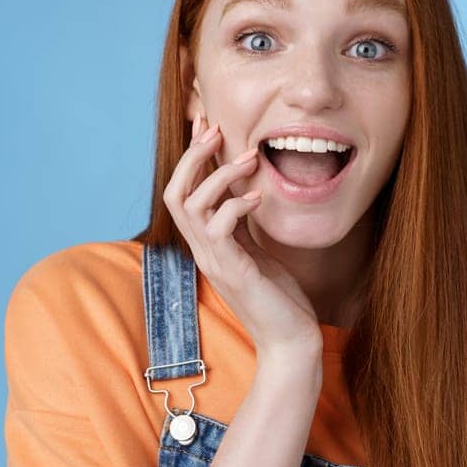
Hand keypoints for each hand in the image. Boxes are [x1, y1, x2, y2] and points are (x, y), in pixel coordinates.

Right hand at [162, 112, 322, 357]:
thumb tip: (245, 193)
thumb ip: (244, 227)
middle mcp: (204, 250)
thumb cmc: (279, 298)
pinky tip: (259, 196)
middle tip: (216, 130)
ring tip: (249, 158)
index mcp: (209, 244)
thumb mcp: (258, 253)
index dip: (191, 158)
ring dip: (218, 176)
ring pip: (191, 206)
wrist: (290, 340)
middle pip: (176, 193)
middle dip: (193, 157)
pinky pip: (218, 230)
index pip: (185, 193)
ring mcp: (214, 262)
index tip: (207, 126)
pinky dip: (236, 205)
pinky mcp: (233, 271)